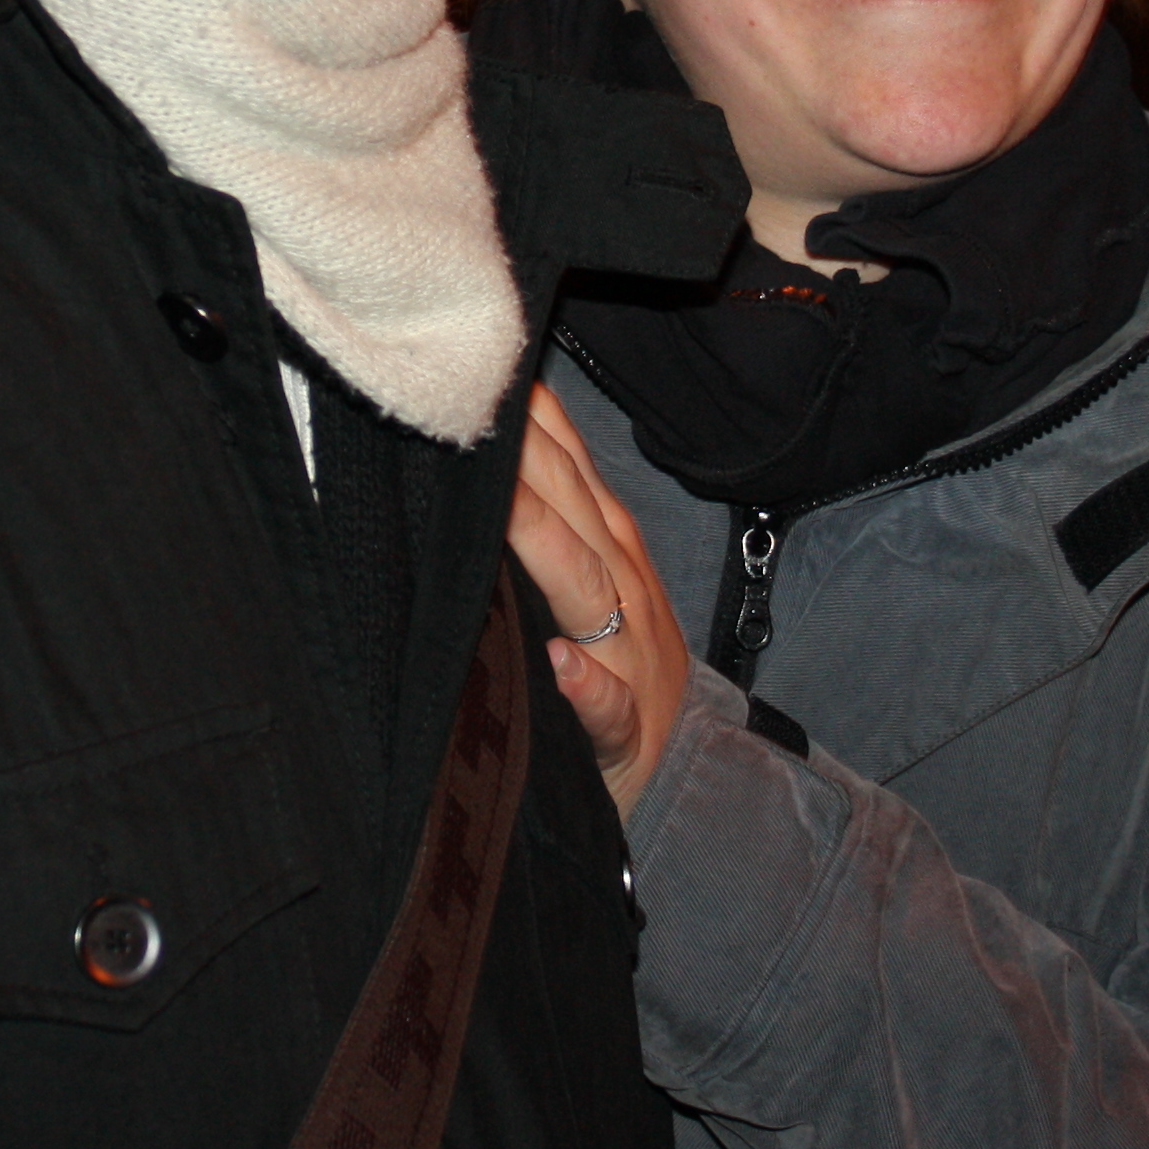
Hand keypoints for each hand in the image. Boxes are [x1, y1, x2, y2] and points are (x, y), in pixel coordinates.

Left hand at [508, 379, 689, 817]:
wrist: (674, 774)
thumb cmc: (610, 663)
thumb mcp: (588, 581)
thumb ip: (552, 515)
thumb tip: (492, 443)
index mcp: (609, 550)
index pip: (568, 471)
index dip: (532, 424)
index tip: (484, 374)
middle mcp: (623, 591)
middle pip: (572, 515)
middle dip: (530, 465)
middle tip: (475, 417)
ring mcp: (631, 661)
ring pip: (589, 596)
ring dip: (550, 551)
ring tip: (506, 512)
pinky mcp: (627, 733)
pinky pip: (610, 710)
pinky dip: (589, 688)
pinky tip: (563, 665)